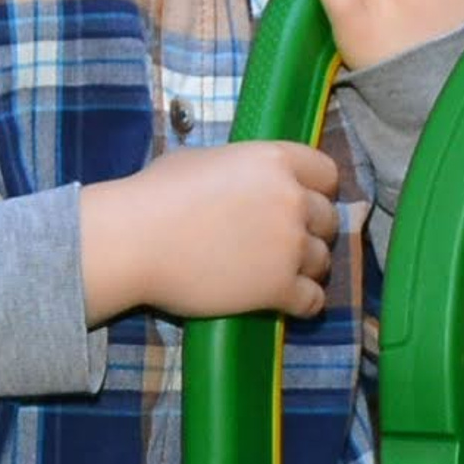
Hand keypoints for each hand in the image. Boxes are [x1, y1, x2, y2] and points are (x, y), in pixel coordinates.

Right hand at [78, 141, 340, 323]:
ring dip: (306, 268)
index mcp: (275, 161)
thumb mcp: (203, 160)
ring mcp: (290, 246)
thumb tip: (243, 181)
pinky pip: (313, 301)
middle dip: (310, 230)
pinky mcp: (279, 288)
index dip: (317, 189)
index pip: (327, 173)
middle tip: (283, 242)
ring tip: (279, 272)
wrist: (135, 240)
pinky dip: (303, 303)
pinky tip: (286, 301)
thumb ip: (240, 169)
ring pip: (323, 261)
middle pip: (328, 219)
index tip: (301, 203)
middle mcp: (292, 200)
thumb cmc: (156, 194)